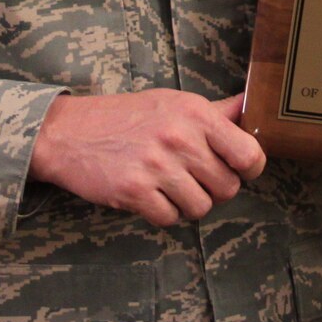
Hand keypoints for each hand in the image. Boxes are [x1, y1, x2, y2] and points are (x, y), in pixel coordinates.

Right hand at [28, 91, 264, 226]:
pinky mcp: (135, 192)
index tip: (238, 170)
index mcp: (195, 113)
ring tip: (170, 187)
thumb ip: (217, 111)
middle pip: (228, 188)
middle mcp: (179, 138)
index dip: (250, 169)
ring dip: (189, 204)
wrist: (69, 131)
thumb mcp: (174, 103)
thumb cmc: (128, 116)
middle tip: (195, 179)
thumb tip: (252, 104)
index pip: (249, 154)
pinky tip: (151, 196)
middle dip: (215, 189)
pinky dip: (164, 213)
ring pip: (201, 208)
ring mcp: (156, 166)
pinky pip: (170, 218)